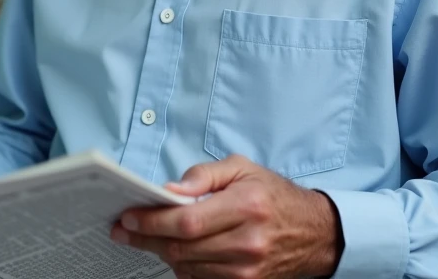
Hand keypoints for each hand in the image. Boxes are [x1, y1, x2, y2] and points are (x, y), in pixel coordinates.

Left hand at [111, 155, 343, 278]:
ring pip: (187, 267)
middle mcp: (247, 242)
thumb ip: (204, 175)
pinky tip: (175, 250)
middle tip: (124, 228)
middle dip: (146, 238)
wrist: (314, 232)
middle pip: (182, 247)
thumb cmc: (273, 195)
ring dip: (161, 252)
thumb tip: (170, 189)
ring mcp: (247, 270)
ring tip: (147, 236)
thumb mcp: (242, 168)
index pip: (188, 221)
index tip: (128, 217)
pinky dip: (182, 266)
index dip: (153, 221)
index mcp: (247, 206)